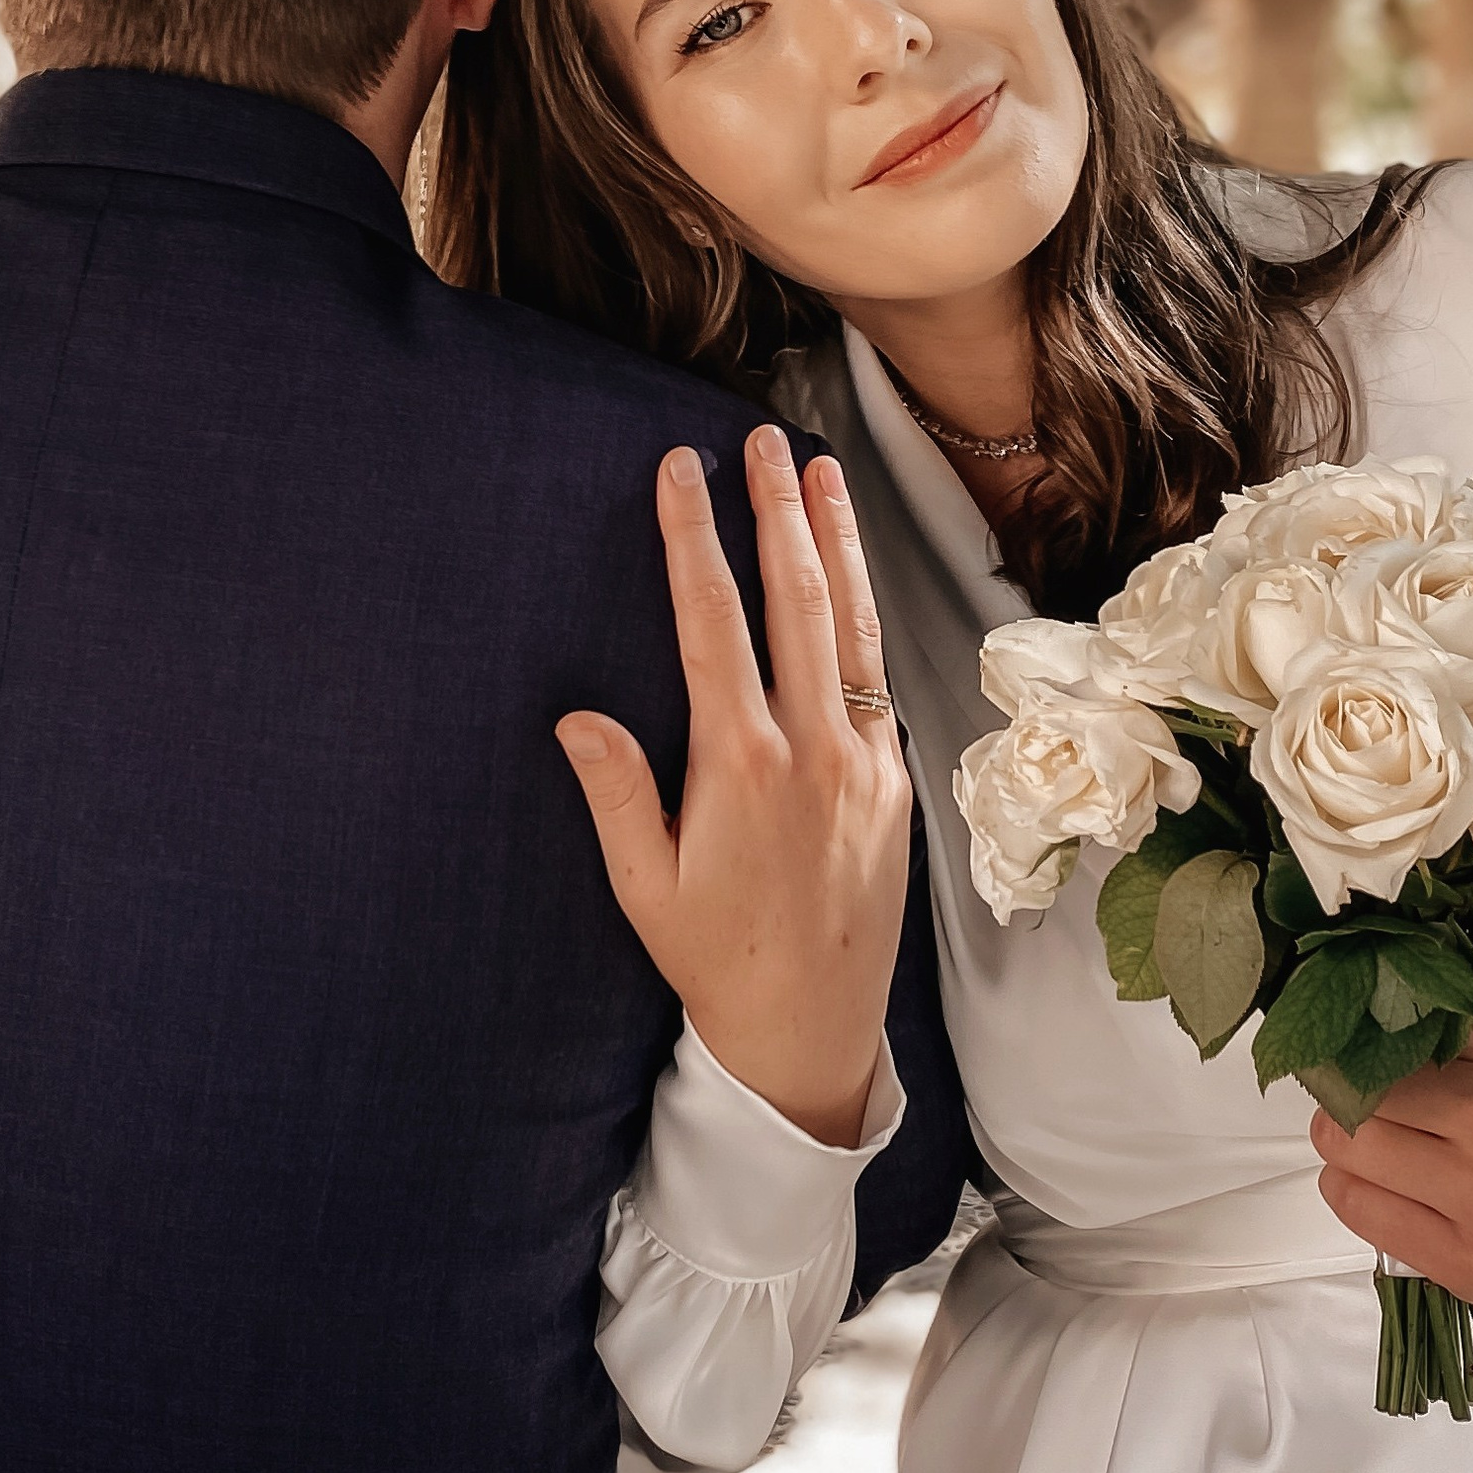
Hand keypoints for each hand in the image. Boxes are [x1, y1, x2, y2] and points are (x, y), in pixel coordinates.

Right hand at [556, 427, 910, 1148]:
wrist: (811, 1032)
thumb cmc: (713, 960)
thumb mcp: (642, 884)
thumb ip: (615, 793)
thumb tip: (577, 714)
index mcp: (741, 763)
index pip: (713, 620)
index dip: (694, 537)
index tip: (681, 473)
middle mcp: (813, 747)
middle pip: (795, 599)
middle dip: (776, 510)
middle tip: (759, 440)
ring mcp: (864, 759)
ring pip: (853, 623)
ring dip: (836, 540)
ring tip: (821, 470)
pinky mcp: (895, 780)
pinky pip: (879, 674)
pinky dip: (864, 609)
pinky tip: (851, 571)